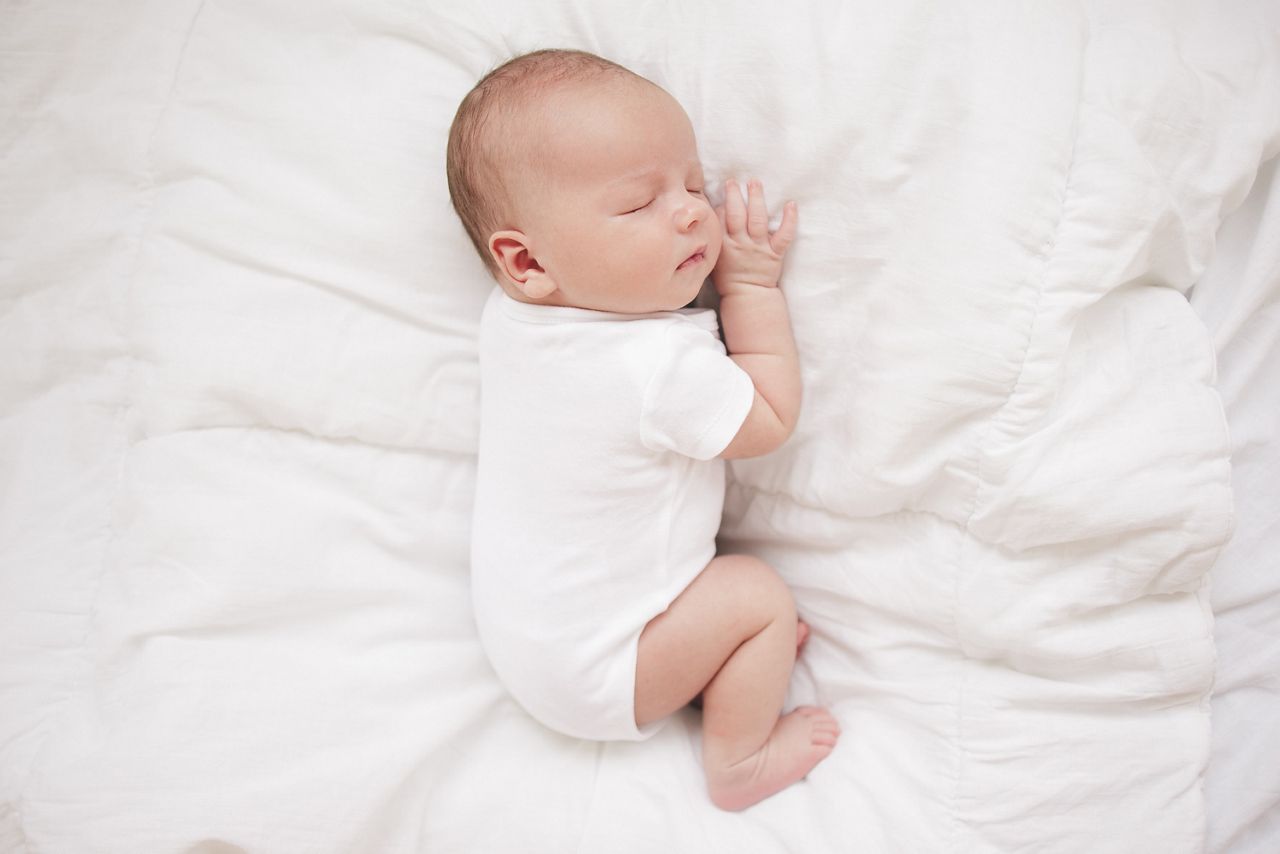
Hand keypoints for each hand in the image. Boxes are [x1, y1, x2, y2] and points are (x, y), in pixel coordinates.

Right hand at [712, 178, 797, 295]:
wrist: (747, 296)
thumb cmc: (728, 277)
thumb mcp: (713, 259)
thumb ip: (712, 240)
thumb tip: (710, 217)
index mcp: (724, 246)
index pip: (720, 220)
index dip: (720, 205)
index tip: (721, 194)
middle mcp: (741, 244)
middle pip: (736, 215)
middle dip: (734, 195)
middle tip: (732, 181)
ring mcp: (759, 248)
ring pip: (757, 220)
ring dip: (756, 199)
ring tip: (754, 182)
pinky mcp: (775, 253)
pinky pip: (784, 235)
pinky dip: (789, 220)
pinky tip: (791, 204)